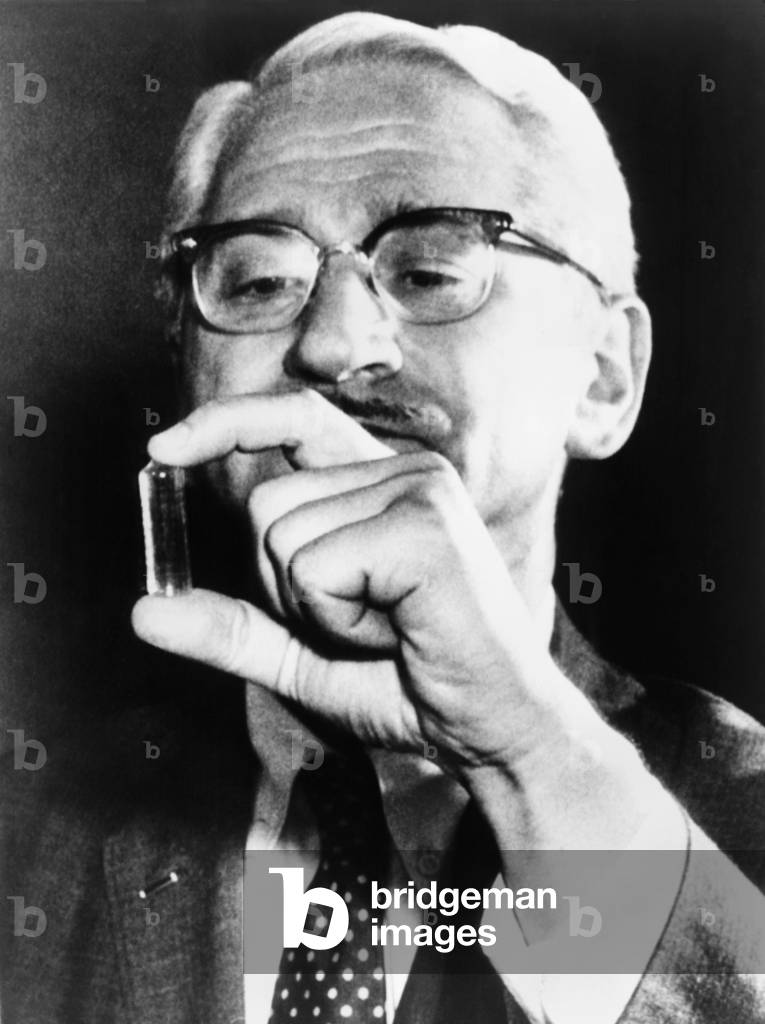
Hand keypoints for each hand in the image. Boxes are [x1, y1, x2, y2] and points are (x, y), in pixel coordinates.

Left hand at [132, 389, 570, 769]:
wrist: (493, 729)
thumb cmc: (413, 685)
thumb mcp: (303, 655)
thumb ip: (232, 628)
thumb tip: (144, 610)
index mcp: (384, 485)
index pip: (297, 417)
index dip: (227, 423)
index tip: (161, 451)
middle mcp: (406, 472)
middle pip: (267, 503)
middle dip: (287, 588)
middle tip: (363, 626)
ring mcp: (419, 489)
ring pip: (282, 536)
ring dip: (316, 611)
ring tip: (386, 630)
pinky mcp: (424, 525)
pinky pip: (314, 567)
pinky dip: (337, 621)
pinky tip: (399, 632)